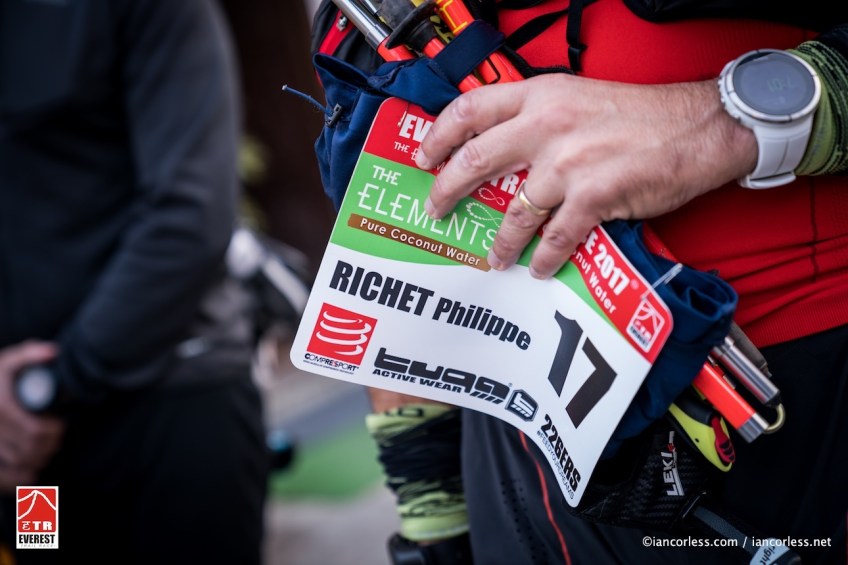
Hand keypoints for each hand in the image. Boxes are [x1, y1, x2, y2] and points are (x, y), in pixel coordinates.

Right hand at [0, 342, 64, 491]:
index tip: (60, 425)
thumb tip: (53, 352)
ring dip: (38, 459)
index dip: (53, 432)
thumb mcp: (9, 360)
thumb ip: (31, 353)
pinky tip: (32, 472)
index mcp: (1, 407)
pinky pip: (4, 478)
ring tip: (48, 448)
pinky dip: (20, 479)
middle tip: (58, 437)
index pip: (34, 431)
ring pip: (18, 464)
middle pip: (29, 450)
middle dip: (50, 445)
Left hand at [415, 73, 756, 278]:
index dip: (439, 135)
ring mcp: (568, 163)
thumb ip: (537, 117)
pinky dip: (544, 258)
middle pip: (476, 160)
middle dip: (447, 191)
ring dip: (499, 242)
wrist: (698, 127)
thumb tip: (502, 147)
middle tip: (436, 210)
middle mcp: (546, 125)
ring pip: (514, 212)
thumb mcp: (577, 98)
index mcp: (541, 95)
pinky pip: (555, 237)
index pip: (471, 109)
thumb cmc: (641, 115)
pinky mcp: (594, 196)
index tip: (425, 156)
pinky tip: (539, 268)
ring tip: (494, 258)